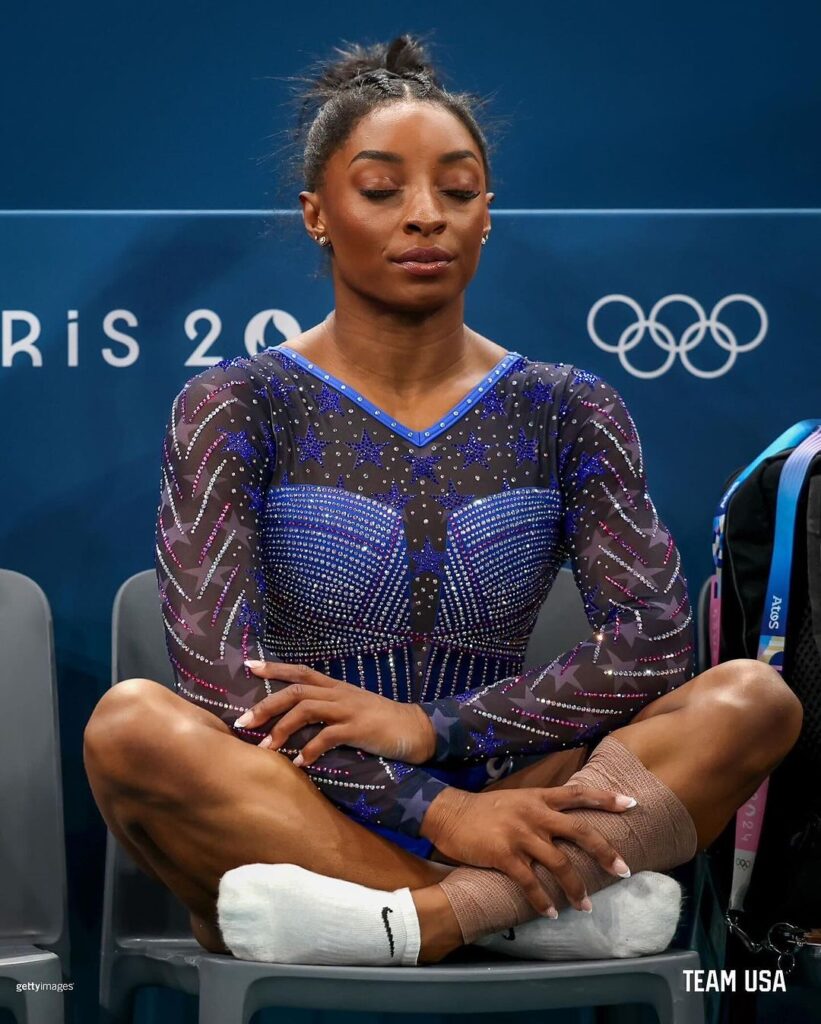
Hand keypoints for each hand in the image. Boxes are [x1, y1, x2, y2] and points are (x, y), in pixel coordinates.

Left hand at [235, 660, 436, 764]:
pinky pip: (328, 736)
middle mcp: (338, 693)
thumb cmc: (379, 722)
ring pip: (307, 709)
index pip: (300, 671)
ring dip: (283, 728)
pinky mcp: (358, 728)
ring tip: (267, 748)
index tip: (249, 665)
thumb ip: (327, 709)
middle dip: (266, 705)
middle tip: (243, 722)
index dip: (274, 667)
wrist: (414, 729)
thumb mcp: (351, 707)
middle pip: (296, 691)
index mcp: (335, 687)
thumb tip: (296, 720)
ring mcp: (349, 709)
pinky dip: (310, 750)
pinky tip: (299, 763)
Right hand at [420, 784, 634, 915]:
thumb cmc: (484, 809)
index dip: (606, 798)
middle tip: (623, 870)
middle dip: (605, 852)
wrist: (449, 813)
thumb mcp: (517, 800)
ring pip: (560, 863)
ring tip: (585, 907)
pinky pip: (531, 882)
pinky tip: (551, 913)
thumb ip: (540, 808)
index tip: (631, 803)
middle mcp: (535, 814)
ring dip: (575, 888)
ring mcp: (520, 834)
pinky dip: (543, 901)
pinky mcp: (504, 854)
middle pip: (580, 831)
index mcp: (539, 798)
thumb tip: (565, 824)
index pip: (578, 794)